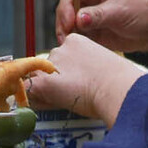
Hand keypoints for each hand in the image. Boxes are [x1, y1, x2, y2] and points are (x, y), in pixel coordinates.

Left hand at [26, 34, 147, 126]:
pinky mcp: (43, 82)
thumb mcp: (102, 65)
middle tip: (68, 95)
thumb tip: (79, 78)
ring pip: (37, 78)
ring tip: (63, 102)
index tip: (74, 83)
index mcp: (76, 41)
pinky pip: (30, 92)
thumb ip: (86, 67)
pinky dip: (35, 101)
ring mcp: (50, 65)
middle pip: (47, 67)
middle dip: (52, 81)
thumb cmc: (117, 82)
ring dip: (45, 91)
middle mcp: (60, 48)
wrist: (117, 88)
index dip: (63, 74)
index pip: (60, 57)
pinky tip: (47, 106)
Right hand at [54, 0, 147, 52]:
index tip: (69, 21)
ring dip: (67, 32)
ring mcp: (89, 11)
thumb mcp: (122, 11)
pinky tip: (76, 46)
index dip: (67, 6)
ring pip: (68, 20)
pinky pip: (76, 33)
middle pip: (67, 5)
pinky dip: (74, 39)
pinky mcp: (90, 27)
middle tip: (66, 36)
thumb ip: (99, 15)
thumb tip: (78, 19)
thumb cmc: (145, 10)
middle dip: (64, 21)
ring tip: (70, 43)